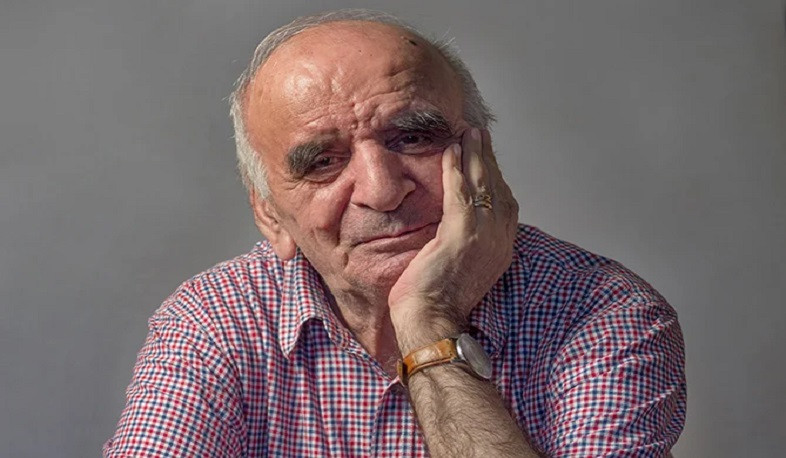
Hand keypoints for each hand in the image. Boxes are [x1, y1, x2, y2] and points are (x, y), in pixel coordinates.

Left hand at [388, 128, 518, 353]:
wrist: (432, 323)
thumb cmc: (438, 304)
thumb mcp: (460, 269)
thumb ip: (465, 245)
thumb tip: (453, 230)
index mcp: (501, 249)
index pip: (505, 202)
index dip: (495, 177)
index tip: (485, 157)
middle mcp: (499, 240)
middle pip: (498, 187)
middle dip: (488, 158)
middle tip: (479, 135)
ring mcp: (483, 237)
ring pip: (482, 185)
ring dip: (474, 155)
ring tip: (468, 134)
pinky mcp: (461, 235)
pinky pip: (460, 192)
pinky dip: (456, 169)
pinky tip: (451, 151)